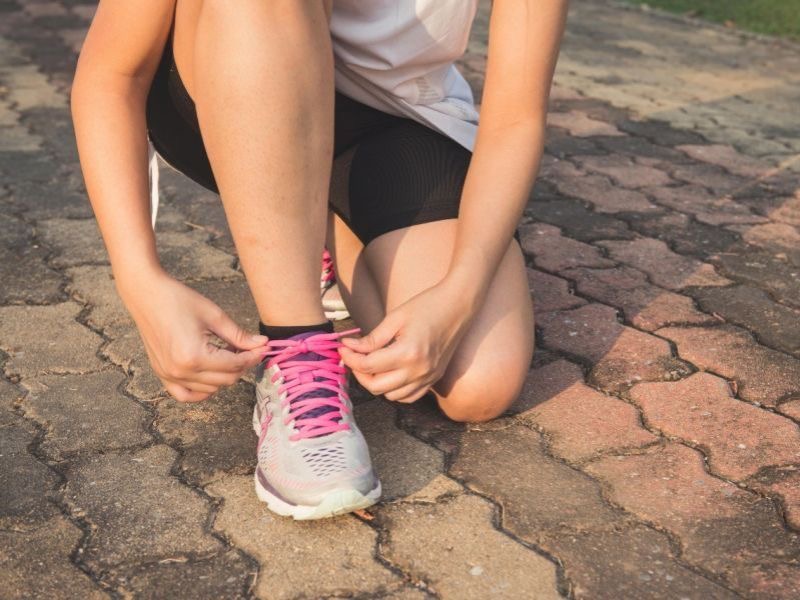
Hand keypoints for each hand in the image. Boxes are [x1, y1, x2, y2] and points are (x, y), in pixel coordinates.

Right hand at [119, 269, 268, 401]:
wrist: (146, 294)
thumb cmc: (178, 300)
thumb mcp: (214, 316)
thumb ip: (239, 336)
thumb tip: (262, 344)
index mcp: (194, 356)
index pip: (235, 365)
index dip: (253, 357)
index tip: (264, 348)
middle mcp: (181, 371)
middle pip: (226, 380)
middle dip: (242, 365)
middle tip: (249, 348)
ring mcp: (169, 376)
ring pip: (211, 388)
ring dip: (225, 375)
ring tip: (228, 354)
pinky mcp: (162, 374)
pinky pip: (186, 395)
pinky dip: (202, 390)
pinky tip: (211, 375)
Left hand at [339, 282, 474, 402]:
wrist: (458, 305)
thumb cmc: (426, 306)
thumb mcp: (395, 318)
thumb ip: (372, 338)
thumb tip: (349, 347)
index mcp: (408, 353)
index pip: (368, 366)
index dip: (350, 358)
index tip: (343, 347)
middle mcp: (419, 371)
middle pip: (376, 387)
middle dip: (359, 373)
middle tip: (353, 357)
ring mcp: (428, 378)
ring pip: (391, 396)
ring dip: (376, 383)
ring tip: (371, 364)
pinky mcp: (434, 379)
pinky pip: (408, 397)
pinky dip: (394, 390)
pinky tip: (389, 374)